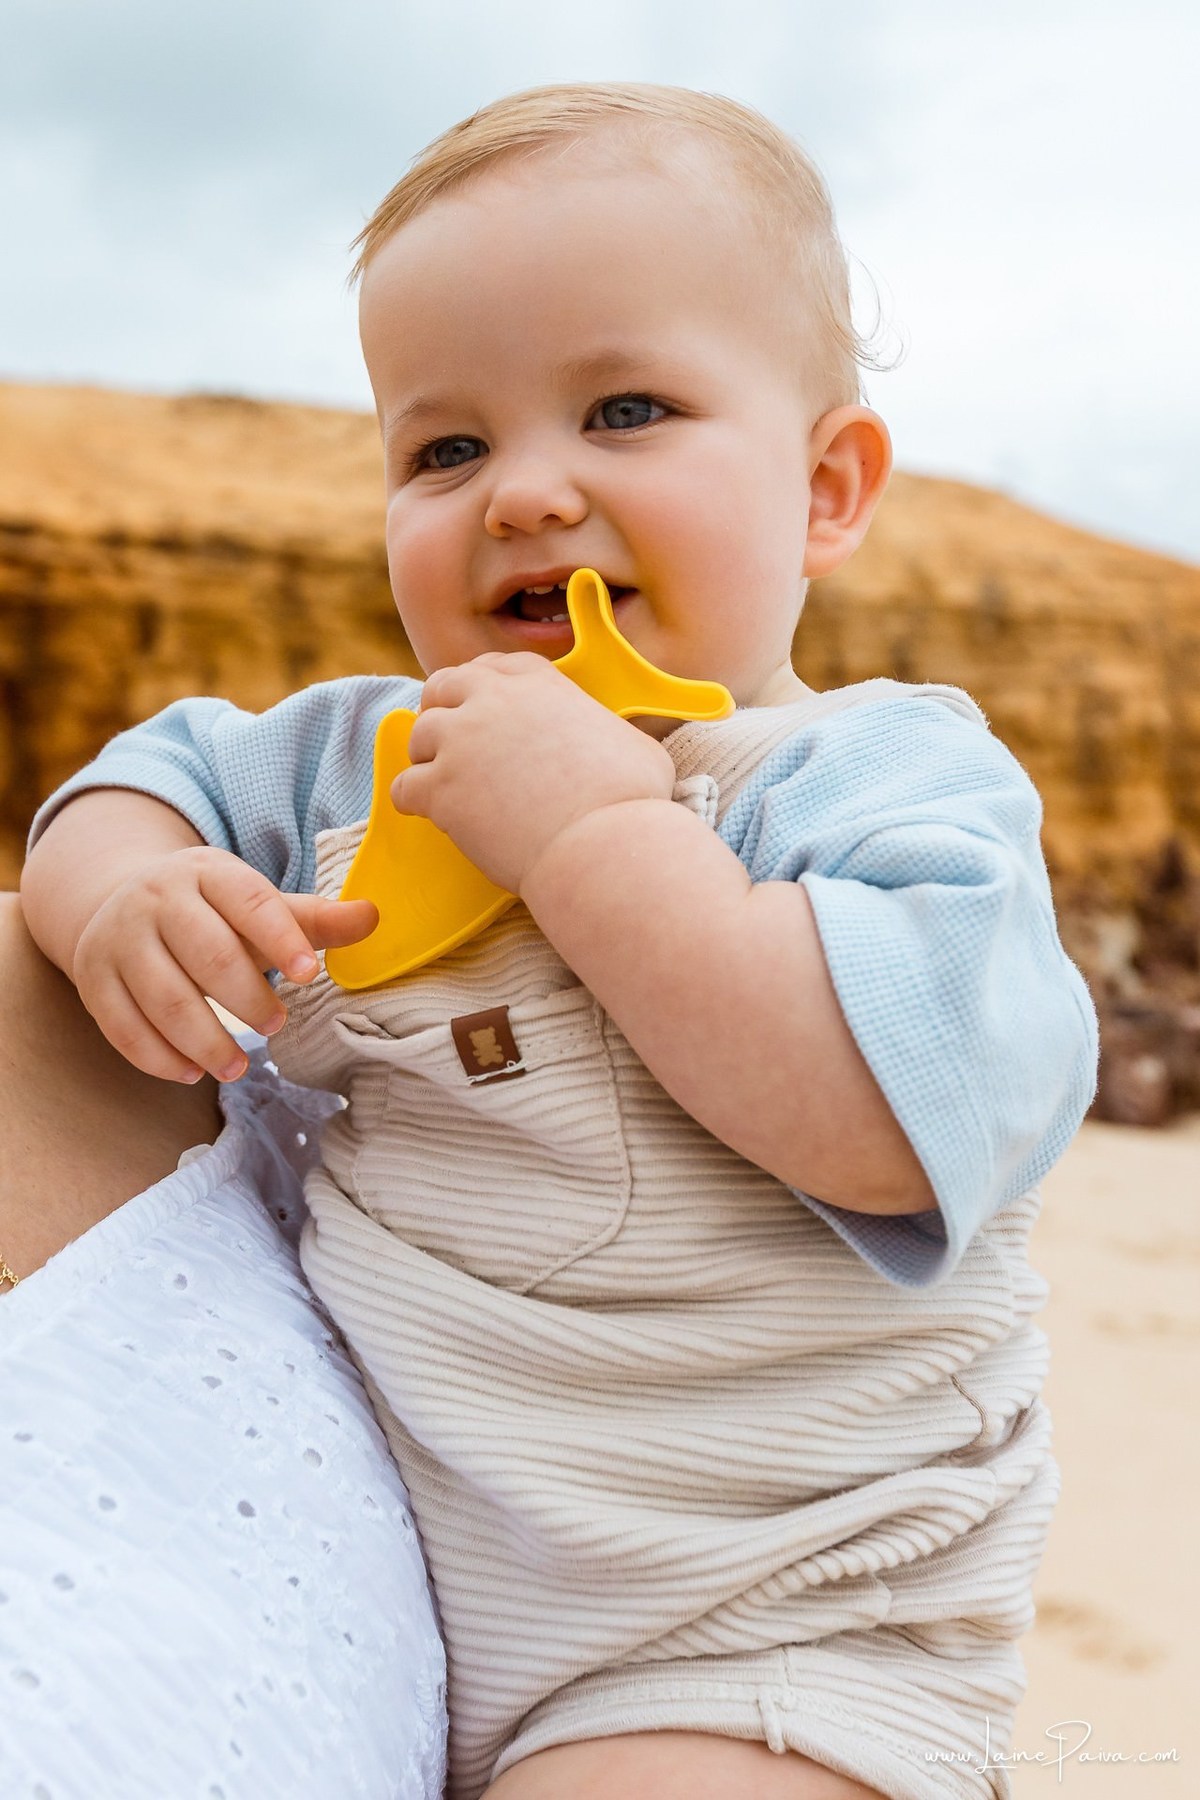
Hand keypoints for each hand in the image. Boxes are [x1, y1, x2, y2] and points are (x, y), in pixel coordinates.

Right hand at [72, 847, 377, 1083]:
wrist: (119, 900)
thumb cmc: (210, 911)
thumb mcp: (256, 904)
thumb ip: (312, 919)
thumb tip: (375, 917)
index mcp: (208, 872)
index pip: (250, 903)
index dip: (282, 939)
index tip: (310, 975)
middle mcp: (158, 899)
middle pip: (208, 956)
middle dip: (247, 999)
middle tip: (278, 1024)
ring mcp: (120, 939)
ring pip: (164, 999)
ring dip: (206, 1041)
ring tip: (239, 1067)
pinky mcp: (94, 979)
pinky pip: (123, 1028)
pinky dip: (159, 1058)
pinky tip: (192, 1072)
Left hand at [390, 654, 677, 895]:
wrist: (602, 843)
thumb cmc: (630, 801)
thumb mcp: (633, 743)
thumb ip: (606, 732)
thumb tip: (616, 745)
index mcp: (540, 684)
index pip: (497, 666)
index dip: (485, 684)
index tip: (484, 704)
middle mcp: (493, 702)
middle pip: (444, 685)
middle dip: (443, 707)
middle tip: (450, 738)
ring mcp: (461, 742)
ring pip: (419, 734)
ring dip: (428, 756)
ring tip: (443, 781)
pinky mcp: (440, 788)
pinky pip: (404, 786)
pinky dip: (414, 800)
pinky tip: (430, 813)